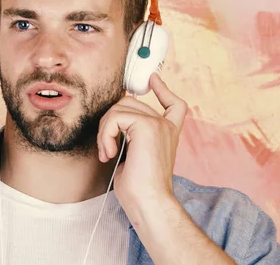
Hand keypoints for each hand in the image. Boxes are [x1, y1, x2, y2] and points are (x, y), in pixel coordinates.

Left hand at [97, 73, 187, 212]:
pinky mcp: (147, 125)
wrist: (149, 202)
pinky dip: (105, 134)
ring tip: (107, 153)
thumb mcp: (133, 155)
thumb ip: (130, 136)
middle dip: (110, 121)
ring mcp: (158, 123)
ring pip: (119, 108)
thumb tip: (114, 122)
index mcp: (167, 133)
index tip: (154, 78)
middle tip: (106, 148)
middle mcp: (166, 126)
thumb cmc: (139, 189)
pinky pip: (115, 117)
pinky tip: (109, 153)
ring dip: (105, 131)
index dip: (164, 89)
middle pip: (130, 103)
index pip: (174, 104)